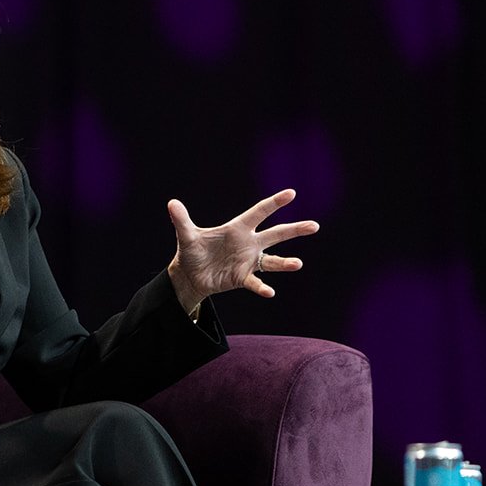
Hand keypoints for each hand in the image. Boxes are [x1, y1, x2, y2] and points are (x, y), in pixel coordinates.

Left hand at [166, 189, 319, 314]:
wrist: (190, 275)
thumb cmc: (192, 251)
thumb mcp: (187, 236)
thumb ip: (181, 220)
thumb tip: (171, 203)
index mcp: (237, 228)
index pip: (259, 212)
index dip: (274, 203)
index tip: (291, 193)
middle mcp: (248, 243)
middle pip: (275, 234)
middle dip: (294, 230)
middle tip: (314, 226)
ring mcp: (248, 261)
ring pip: (272, 261)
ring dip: (285, 263)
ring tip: (297, 264)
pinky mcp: (243, 278)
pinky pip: (255, 283)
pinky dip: (262, 288)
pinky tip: (269, 292)